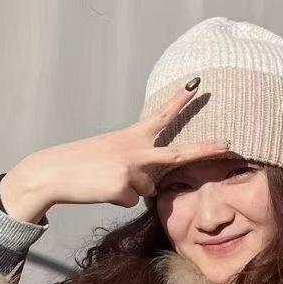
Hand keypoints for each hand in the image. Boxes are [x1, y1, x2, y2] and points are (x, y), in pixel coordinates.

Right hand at [0, 83, 228, 223]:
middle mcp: (136, 148)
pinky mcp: (123, 185)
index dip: (180, 100)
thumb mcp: (112, 156)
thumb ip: (137, 165)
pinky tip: (101, 189)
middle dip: (205, 149)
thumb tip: (150, 186)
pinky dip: (117, 199)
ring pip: (147, 188)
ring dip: (128, 189)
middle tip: (229, 144)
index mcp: (132, 136)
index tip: (197, 83)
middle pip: (177, 153)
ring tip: (105, 179)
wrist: (54, 172)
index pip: (161, 115)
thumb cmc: (83, 165)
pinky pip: (131, 200)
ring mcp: (131, 166)